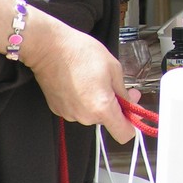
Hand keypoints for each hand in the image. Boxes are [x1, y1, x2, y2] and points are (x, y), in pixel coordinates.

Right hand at [27, 22, 138, 143]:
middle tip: (115, 85)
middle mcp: (84, 117)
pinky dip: (83, 100)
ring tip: (93, 79)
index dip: (132, 124)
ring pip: (92, 114)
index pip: (123, 134)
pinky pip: (78, 110)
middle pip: (107, 120)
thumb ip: (124, 92)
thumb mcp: (114, 68)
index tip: (132, 111)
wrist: (50, 49)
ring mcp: (69, 115)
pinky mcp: (58, 110)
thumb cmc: (82, 53)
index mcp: (101, 108)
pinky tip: (81, 82)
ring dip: (98, 101)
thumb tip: (131, 104)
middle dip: (115, 105)